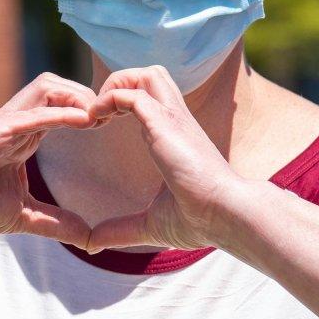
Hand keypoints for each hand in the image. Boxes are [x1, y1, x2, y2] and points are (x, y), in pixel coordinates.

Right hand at [0, 73, 101, 244]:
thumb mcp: (22, 216)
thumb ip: (55, 223)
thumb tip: (88, 239)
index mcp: (25, 137)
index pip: (64, 106)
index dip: (91, 109)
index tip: (114, 126)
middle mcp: (18, 124)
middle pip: (61, 86)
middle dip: (91, 95)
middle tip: (114, 115)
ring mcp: (6, 125)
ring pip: (48, 86)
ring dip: (78, 96)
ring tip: (100, 117)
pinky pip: (32, 114)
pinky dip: (60, 113)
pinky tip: (84, 120)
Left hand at [81, 67, 257, 252]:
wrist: (226, 216)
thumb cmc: (199, 219)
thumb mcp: (151, 224)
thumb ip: (121, 230)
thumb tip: (93, 245)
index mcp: (173, 136)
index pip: (150, 96)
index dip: (120, 102)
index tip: (99, 125)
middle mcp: (175, 120)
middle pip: (149, 74)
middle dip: (119, 83)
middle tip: (99, 115)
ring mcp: (172, 119)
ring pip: (144, 73)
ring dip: (115, 85)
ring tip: (97, 114)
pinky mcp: (165, 124)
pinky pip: (132, 94)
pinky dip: (110, 99)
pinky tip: (96, 121)